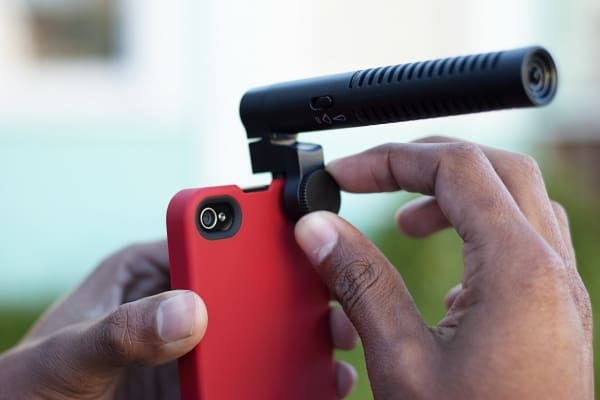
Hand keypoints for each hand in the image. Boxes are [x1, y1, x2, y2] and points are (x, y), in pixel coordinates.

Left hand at [0, 241, 357, 398]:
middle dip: (285, 291)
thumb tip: (188, 313)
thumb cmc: (25, 385)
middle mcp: (172, 303)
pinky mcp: (193, 384)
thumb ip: (124, 332)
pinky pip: (240, 376)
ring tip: (330, 341)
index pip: (201, 241)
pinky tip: (300, 382)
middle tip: (324, 297)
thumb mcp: (69, 353)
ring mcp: (187, 346)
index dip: (244, 235)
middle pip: (239, 289)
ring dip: (290, 335)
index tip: (286, 240)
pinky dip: (271, 377)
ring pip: (249, 334)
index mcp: (143, 272)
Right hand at [295, 137, 592, 398]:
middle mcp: (549, 269)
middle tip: (376, 177)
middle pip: (495, 168)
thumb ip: (360, 282)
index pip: (454, 169)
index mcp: (517, 268)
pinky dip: (477, 231)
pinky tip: (444, 273)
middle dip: (427, 162)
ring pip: (515, 200)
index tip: (344, 176)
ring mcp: (558, 290)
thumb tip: (319, 229)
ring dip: (457, 194)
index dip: (391, 159)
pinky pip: (521, 242)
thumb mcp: (403, 360)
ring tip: (408, 219)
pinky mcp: (552, 313)